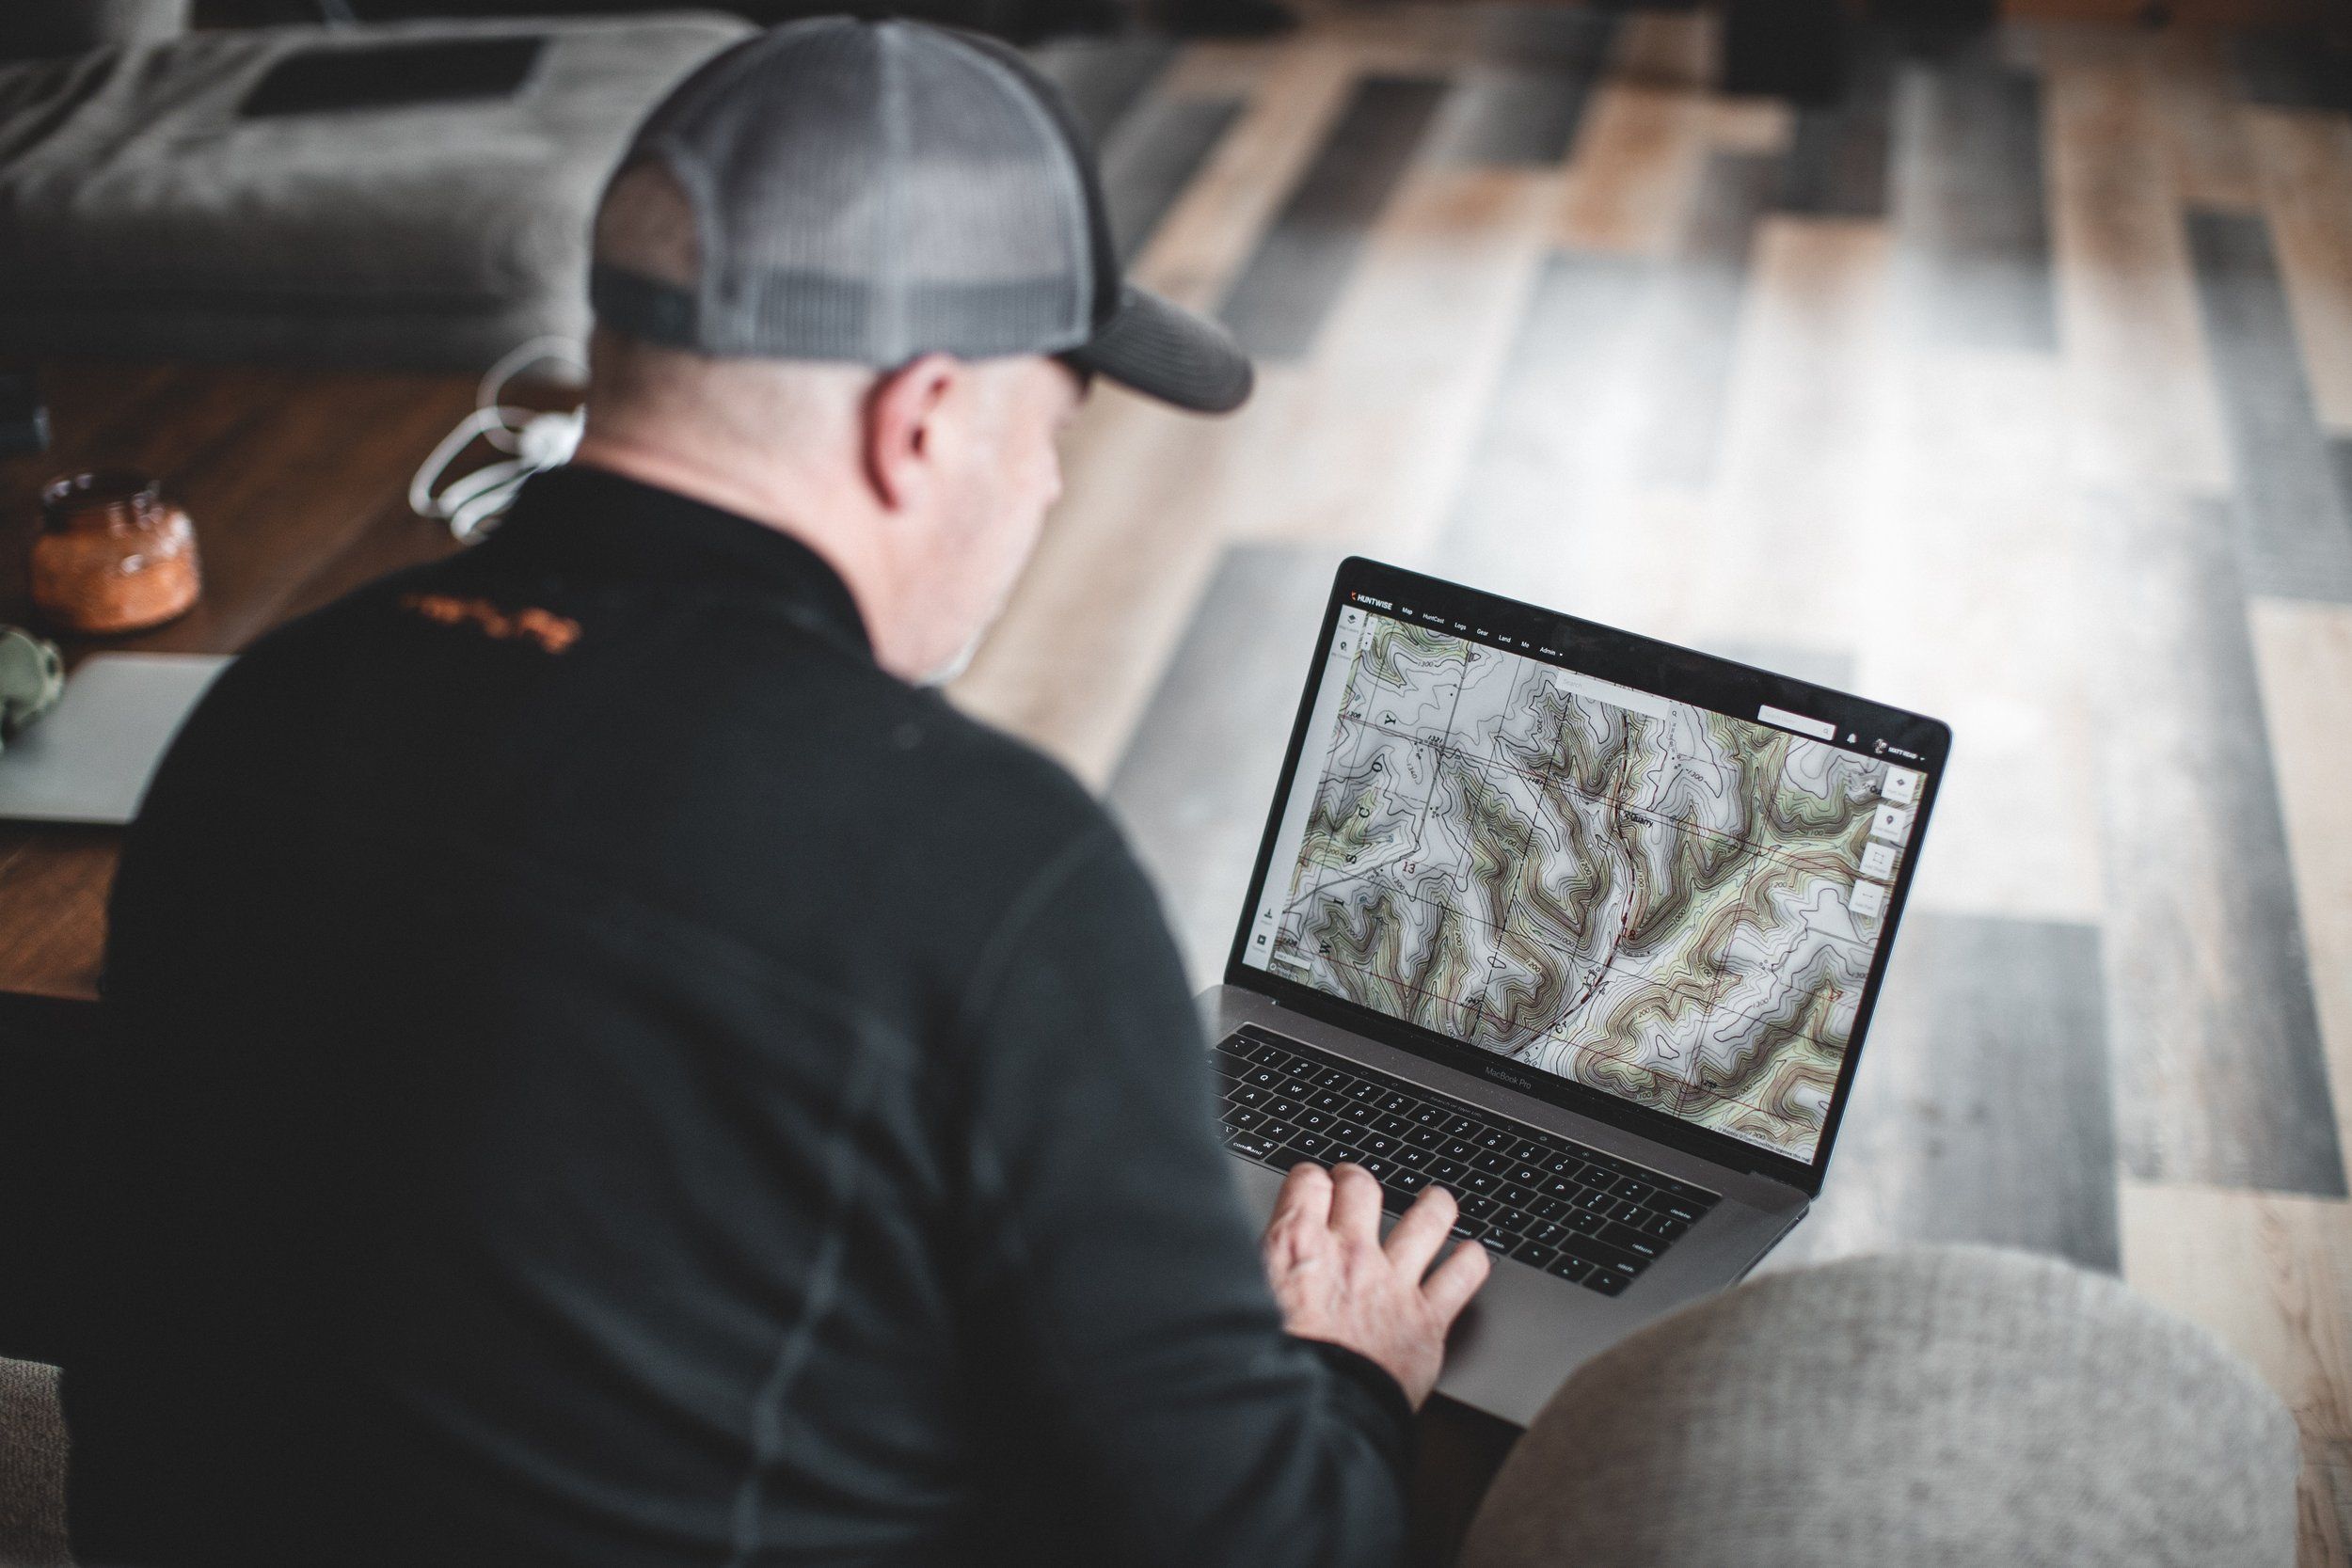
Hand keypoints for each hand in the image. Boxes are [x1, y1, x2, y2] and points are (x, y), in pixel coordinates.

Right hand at [1259, 1162, 1490, 1407]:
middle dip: (1358, 1181)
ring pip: (1428, 1218)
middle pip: (1363, 1187)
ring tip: (1435, 1201)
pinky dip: (1470, 1262)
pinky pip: (1463, 1275)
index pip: (1307, 1182)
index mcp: (1296, 1247)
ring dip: (1434, 1205)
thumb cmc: (1269, 1372)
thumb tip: (1234, 1265)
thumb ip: (1252, 1275)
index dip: (1310, 1180)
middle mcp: (1348, 1254)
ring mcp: (1392, 1283)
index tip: (1311, 1186)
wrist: (1307, 1421)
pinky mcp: (1427, 1319)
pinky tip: (1471, 1257)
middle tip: (1356, 1187)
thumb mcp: (1242, 1305)